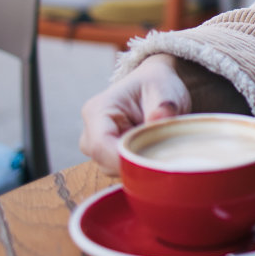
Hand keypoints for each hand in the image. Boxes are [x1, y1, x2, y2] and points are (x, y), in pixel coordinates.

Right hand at [78, 54, 248, 172]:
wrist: (155, 85)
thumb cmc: (156, 84)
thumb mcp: (164, 89)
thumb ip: (164, 106)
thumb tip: (160, 120)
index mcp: (98, 111)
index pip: (101, 145)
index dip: (123, 159)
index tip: (151, 162)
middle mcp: (90, 131)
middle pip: (105, 163)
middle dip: (134, 164)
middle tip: (163, 154)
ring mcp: (98, 146)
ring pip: (113, 170)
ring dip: (138, 165)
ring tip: (159, 147)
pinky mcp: (109, 156)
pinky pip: (122, 170)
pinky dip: (139, 167)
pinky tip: (154, 154)